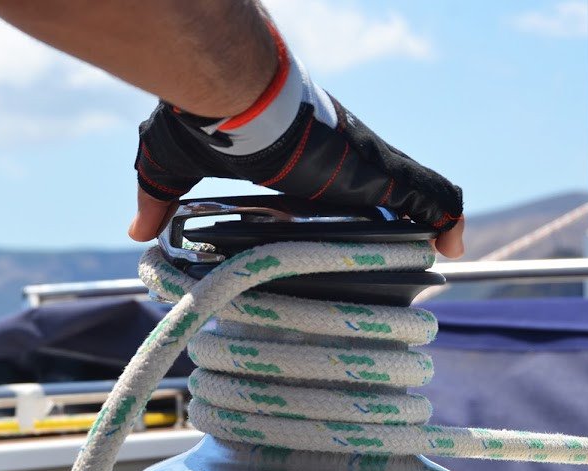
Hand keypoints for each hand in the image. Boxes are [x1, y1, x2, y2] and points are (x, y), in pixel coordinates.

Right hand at [129, 31, 464, 258]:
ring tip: (438, 259)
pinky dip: (447, 217)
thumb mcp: (174, 167)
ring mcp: (366, 162)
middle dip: (399, 224)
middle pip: (386, 193)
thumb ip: (158, 198)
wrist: (230, 92)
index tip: (356, 239)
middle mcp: (342, 161)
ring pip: (417, 194)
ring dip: (430, 224)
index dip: (351, 211)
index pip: (339, 188)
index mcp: (303, 163)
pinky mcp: (381, 166)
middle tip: (403, 261)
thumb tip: (135, 232)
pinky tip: (453, 245)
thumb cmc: (205, 119)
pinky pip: (433, 193)